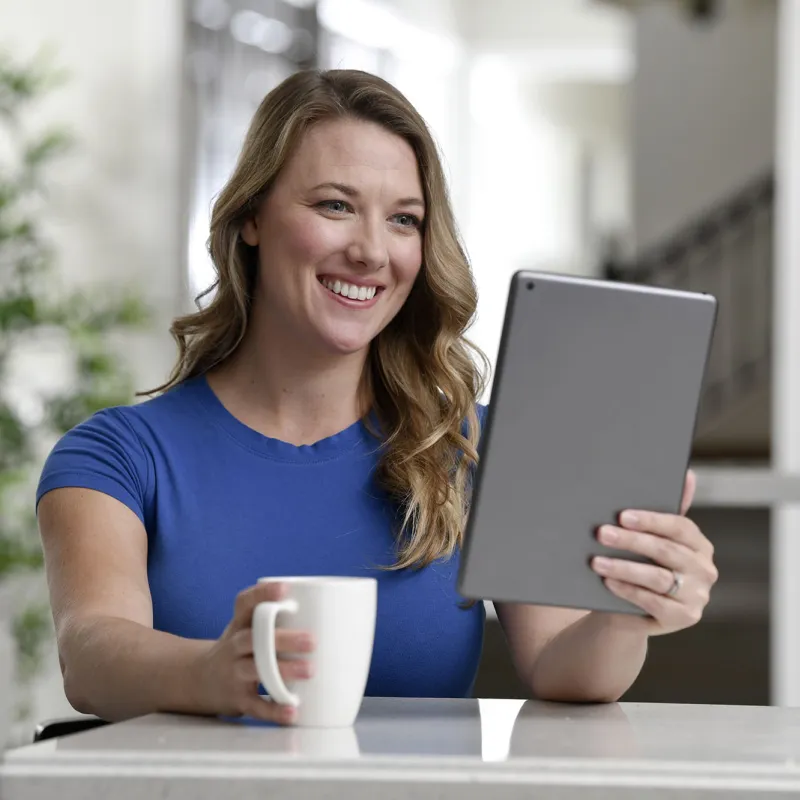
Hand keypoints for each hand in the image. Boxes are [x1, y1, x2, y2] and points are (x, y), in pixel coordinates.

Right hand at [192, 581, 314, 722]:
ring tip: (309, 670)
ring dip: (283, 671)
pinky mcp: (237, 699)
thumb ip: (276, 620)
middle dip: (282, 639)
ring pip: (255, 670)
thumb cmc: (238, 649)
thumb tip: (332, 614)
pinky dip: (274, 710)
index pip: (245, 603)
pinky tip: (293, 711)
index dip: (263, 594)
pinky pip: (255, 706)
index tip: (284, 589)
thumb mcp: (246, 628)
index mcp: (239, 624)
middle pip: (253, 638)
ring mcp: (233, 672)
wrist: (199, 680)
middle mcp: (233, 646)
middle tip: (311, 640)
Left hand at [590, 470, 718, 634]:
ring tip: (597, 560)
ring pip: (657, 577)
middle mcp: (704, 570)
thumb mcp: (652, 539)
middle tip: (601, 533)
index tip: (622, 515)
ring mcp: (697, 596)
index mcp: (700, 545)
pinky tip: (608, 581)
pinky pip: (653, 602)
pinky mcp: (684, 618)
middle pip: (666, 551)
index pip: (680, 527)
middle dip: (631, 541)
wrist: (628, 609)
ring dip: (624, 567)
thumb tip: (688, 473)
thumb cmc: (640, 565)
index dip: (651, 520)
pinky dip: (628, 590)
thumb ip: (666, 511)